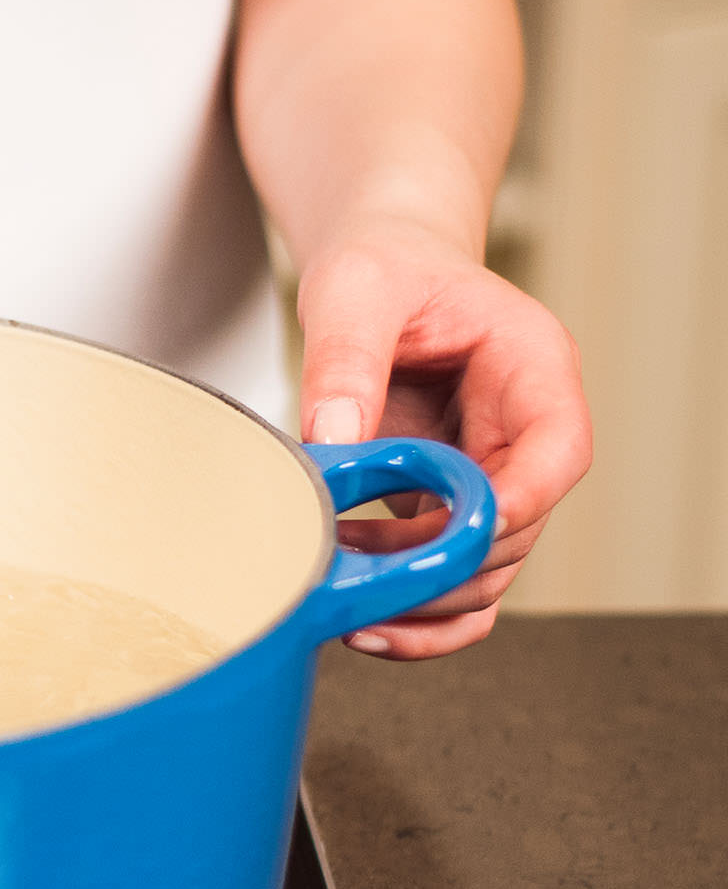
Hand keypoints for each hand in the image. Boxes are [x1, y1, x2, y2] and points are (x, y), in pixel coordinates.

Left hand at [296, 215, 591, 659]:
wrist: (375, 268)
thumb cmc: (382, 266)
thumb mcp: (355, 291)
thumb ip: (345, 362)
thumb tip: (332, 445)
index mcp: (531, 370)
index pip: (556, 452)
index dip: (514, 504)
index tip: (453, 533)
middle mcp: (522, 432)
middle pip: (519, 530)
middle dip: (448, 565)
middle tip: (366, 580)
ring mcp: (488, 475)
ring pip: (486, 569)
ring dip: (426, 599)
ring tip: (350, 606)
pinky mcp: (444, 504)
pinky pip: (449, 573)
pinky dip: (415, 607)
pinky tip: (363, 621)